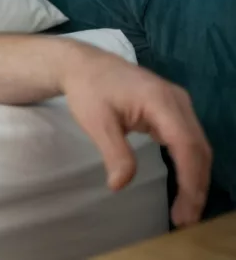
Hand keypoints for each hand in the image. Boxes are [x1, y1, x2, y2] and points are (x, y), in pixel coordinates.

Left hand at [60, 45, 211, 226]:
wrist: (84, 65)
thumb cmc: (89, 90)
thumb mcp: (97, 122)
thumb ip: (114, 153)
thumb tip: (119, 185)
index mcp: (160, 101)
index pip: (186, 144)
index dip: (190, 178)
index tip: (187, 207)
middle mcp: (177, 101)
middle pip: (198, 148)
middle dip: (196, 185)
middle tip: (187, 219)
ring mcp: (178, 104)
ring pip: (197, 146)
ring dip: (195, 178)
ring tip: (187, 209)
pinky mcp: (174, 110)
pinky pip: (189, 140)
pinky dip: (190, 164)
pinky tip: (185, 186)